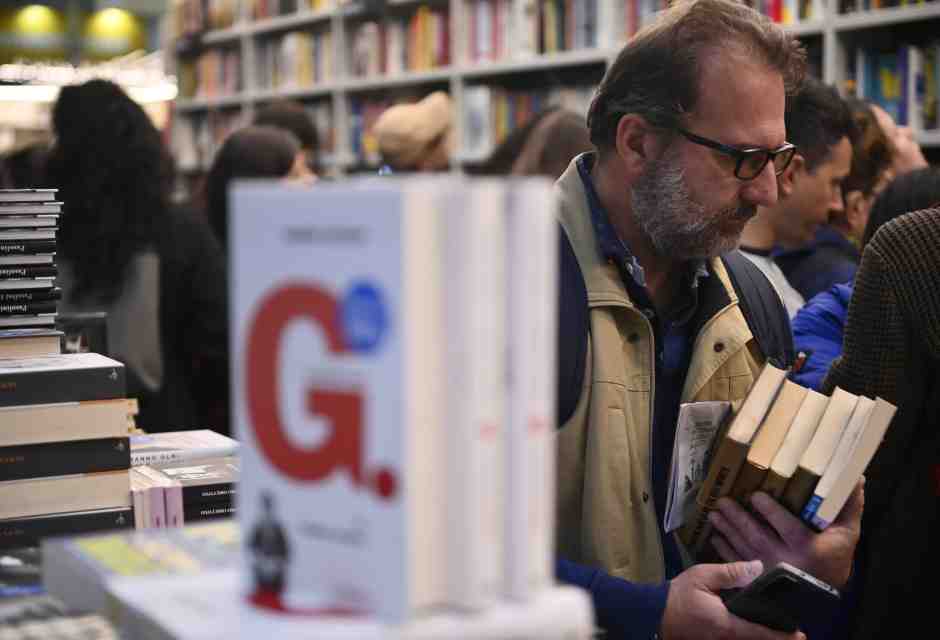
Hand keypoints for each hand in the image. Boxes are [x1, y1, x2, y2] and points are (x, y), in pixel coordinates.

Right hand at [660, 560, 804, 639]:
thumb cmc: (678, 595)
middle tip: (794, 632)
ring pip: (747, 639)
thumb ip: (731, 573)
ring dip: (762, 635)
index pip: (761, 633)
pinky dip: (749, 633)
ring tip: (778, 629)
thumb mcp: (703, 576)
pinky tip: (752, 624)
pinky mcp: (713, 638)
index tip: (801, 635)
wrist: (654, 612)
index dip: (783, 636)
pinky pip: (737, 637)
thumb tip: (758, 567)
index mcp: (727, 625)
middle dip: (776, 637)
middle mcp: (727, 638)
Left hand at [708, 479, 863, 588]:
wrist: (820, 595)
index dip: (770, 511)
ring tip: (714, 512)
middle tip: (723, 500)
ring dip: (727, 529)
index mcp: (806, 545)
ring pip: (743, 546)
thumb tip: (857, 476)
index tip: (755, 495)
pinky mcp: (756, 577)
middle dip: (738, 517)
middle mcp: (784, 558)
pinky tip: (714, 535)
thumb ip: (849, 507)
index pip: (786, 526)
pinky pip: (737, 561)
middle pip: (757, 535)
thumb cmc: (833, 558)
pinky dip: (724, 548)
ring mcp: (767, 569)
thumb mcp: (846, 534)